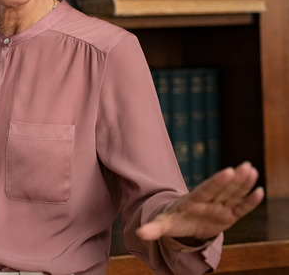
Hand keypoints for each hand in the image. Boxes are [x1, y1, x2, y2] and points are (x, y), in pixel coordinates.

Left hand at [137, 161, 263, 241]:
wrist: (182, 223)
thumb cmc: (173, 221)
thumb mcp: (163, 225)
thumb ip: (153, 229)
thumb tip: (140, 233)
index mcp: (193, 201)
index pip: (206, 189)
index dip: (217, 181)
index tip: (228, 171)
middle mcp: (208, 201)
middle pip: (223, 189)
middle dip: (234, 179)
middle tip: (246, 167)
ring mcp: (219, 207)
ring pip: (233, 195)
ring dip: (244, 184)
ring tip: (253, 171)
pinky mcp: (228, 215)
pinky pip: (241, 208)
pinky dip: (250, 202)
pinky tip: (259, 191)